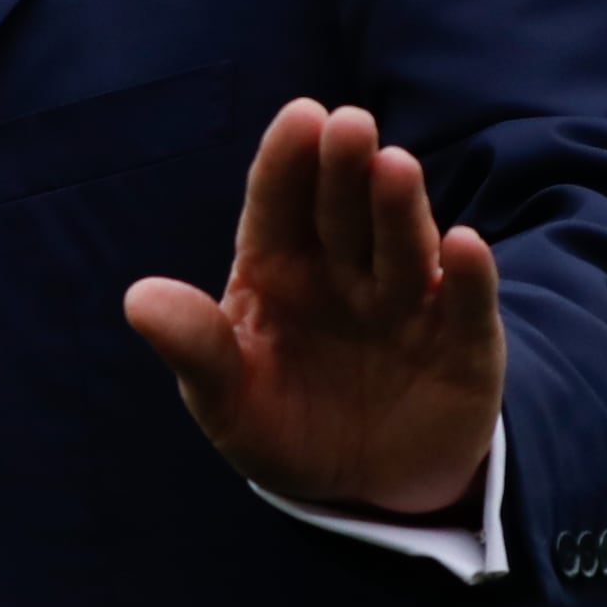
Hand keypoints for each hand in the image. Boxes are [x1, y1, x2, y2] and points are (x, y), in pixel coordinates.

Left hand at [124, 99, 504, 518]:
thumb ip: (195, 347)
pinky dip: (468, 276)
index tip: (300, 118)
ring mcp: (405, 301)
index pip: (280, 204)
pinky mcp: (461, 342)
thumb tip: (139, 299)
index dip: (288, 162)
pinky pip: (464, 304)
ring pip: (402, 244)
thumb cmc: (285, 425)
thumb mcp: (227, 400)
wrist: (365, 488)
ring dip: (399, 207)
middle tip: (347, 125)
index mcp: (281, 268)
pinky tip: (464, 245)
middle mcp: (346, 270)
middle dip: (345, 168)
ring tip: (395, 167)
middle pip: (344, 211)